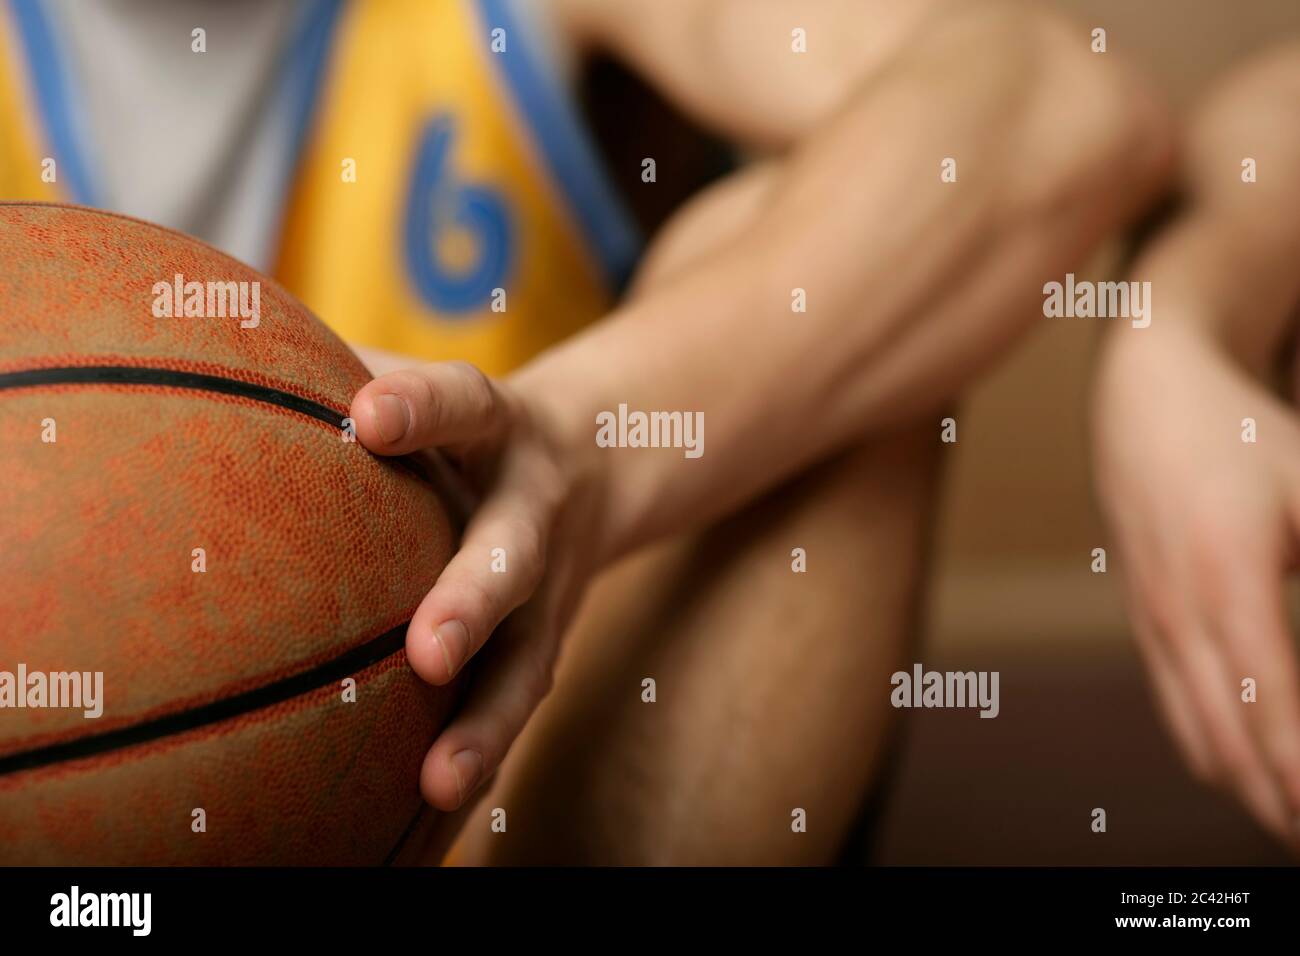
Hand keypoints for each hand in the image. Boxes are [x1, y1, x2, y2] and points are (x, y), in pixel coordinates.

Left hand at [350, 362, 601, 809]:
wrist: (601, 458)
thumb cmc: (468, 420)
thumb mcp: (428, 381)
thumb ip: (340, 360)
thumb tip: (201, 322)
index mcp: (497, 426)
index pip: (464, 403)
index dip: (422, 409)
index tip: (367, 416)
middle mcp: (533, 508)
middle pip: (512, 554)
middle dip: (474, 601)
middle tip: (429, 651)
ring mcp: (550, 587)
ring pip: (529, 657)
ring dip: (489, 720)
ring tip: (441, 781)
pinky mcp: (548, 644)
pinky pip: (515, 707)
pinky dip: (483, 759)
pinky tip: (436, 814)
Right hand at [1093, 323, 1299, 845]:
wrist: (1143, 395)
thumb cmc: (1236, 431)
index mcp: (1226, 577)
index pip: (1269, 702)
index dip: (1299, 768)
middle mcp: (1177, 611)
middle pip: (1223, 735)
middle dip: (1274, 798)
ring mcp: (1150, 617)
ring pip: (1190, 728)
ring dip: (1240, 780)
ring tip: (1287, 816)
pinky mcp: (1142, 616)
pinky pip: (1173, 702)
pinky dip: (1211, 744)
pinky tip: (1243, 757)